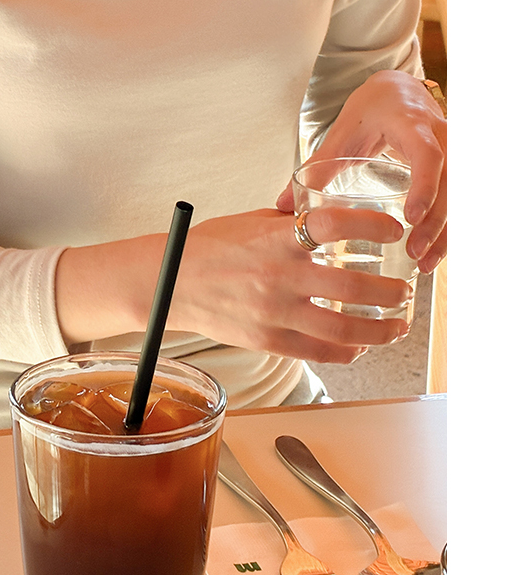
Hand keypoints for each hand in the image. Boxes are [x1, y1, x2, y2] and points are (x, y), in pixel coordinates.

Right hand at [168, 208, 411, 364]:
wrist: (169, 284)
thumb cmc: (209, 248)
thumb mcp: (251, 223)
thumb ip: (291, 224)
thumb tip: (332, 221)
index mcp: (274, 239)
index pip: (331, 226)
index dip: (371, 226)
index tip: (394, 229)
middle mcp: (277, 276)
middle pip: (351, 288)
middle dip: (390, 292)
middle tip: (405, 290)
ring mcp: (273, 313)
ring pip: (344, 330)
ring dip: (381, 329)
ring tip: (398, 324)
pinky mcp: (268, 340)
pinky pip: (320, 352)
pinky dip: (349, 351)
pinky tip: (362, 344)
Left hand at [276, 70, 445, 273]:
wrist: (399, 90)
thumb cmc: (370, 111)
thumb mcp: (343, 133)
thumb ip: (317, 167)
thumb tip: (282, 207)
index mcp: (412, 124)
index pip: (428, 155)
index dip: (424, 186)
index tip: (410, 217)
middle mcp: (441, 136)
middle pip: (451, 182)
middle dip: (436, 220)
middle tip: (414, 252)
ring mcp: (456, 150)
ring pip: (461, 195)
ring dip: (446, 231)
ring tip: (424, 264)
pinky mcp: (457, 167)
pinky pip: (460, 201)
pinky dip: (449, 227)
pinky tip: (433, 255)